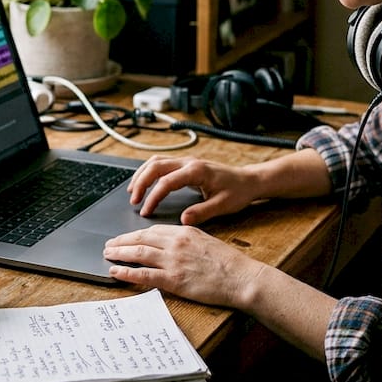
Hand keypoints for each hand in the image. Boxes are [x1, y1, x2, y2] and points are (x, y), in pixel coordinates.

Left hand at [103, 225, 264, 308]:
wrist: (241, 277)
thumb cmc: (228, 262)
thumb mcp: (205, 241)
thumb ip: (186, 240)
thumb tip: (170, 243)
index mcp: (184, 232)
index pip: (152, 230)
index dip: (135, 234)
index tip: (125, 237)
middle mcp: (176, 243)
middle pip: (141, 239)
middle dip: (122, 241)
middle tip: (108, 245)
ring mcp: (173, 261)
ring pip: (138, 254)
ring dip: (120, 254)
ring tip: (108, 255)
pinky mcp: (174, 280)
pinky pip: (144, 275)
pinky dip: (127, 272)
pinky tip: (116, 271)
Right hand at [127, 156, 260, 224]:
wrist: (248, 180)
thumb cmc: (237, 192)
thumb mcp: (223, 205)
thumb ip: (202, 212)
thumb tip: (182, 220)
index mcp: (196, 171)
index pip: (166, 182)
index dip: (153, 197)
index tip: (146, 211)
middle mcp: (189, 162)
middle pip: (156, 166)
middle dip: (141, 183)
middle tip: (134, 201)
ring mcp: (187, 161)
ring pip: (156, 161)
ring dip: (142, 175)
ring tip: (133, 192)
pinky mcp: (186, 164)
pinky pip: (161, 163)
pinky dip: (149, 172)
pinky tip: (144, 182)